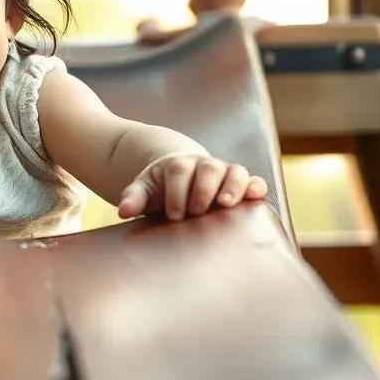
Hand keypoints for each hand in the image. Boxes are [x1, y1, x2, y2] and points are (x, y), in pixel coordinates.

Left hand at [117, 153, 267, 220]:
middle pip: (208, 168)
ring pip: (234, 171)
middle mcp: (204, 165)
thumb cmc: (161, 189)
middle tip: (195, 213)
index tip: (172, 215)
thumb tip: (123, 211)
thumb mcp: (145, 191)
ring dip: (233, 187)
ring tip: (225, 205)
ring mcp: (224, 173)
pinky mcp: (241, 184)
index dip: (176, 192)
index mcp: (178, 165)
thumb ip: (134, 198)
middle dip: (202, 190)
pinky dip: (255, 187)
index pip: (179, 171)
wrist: (180, 181)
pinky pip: (253, 181)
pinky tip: (255, 197)